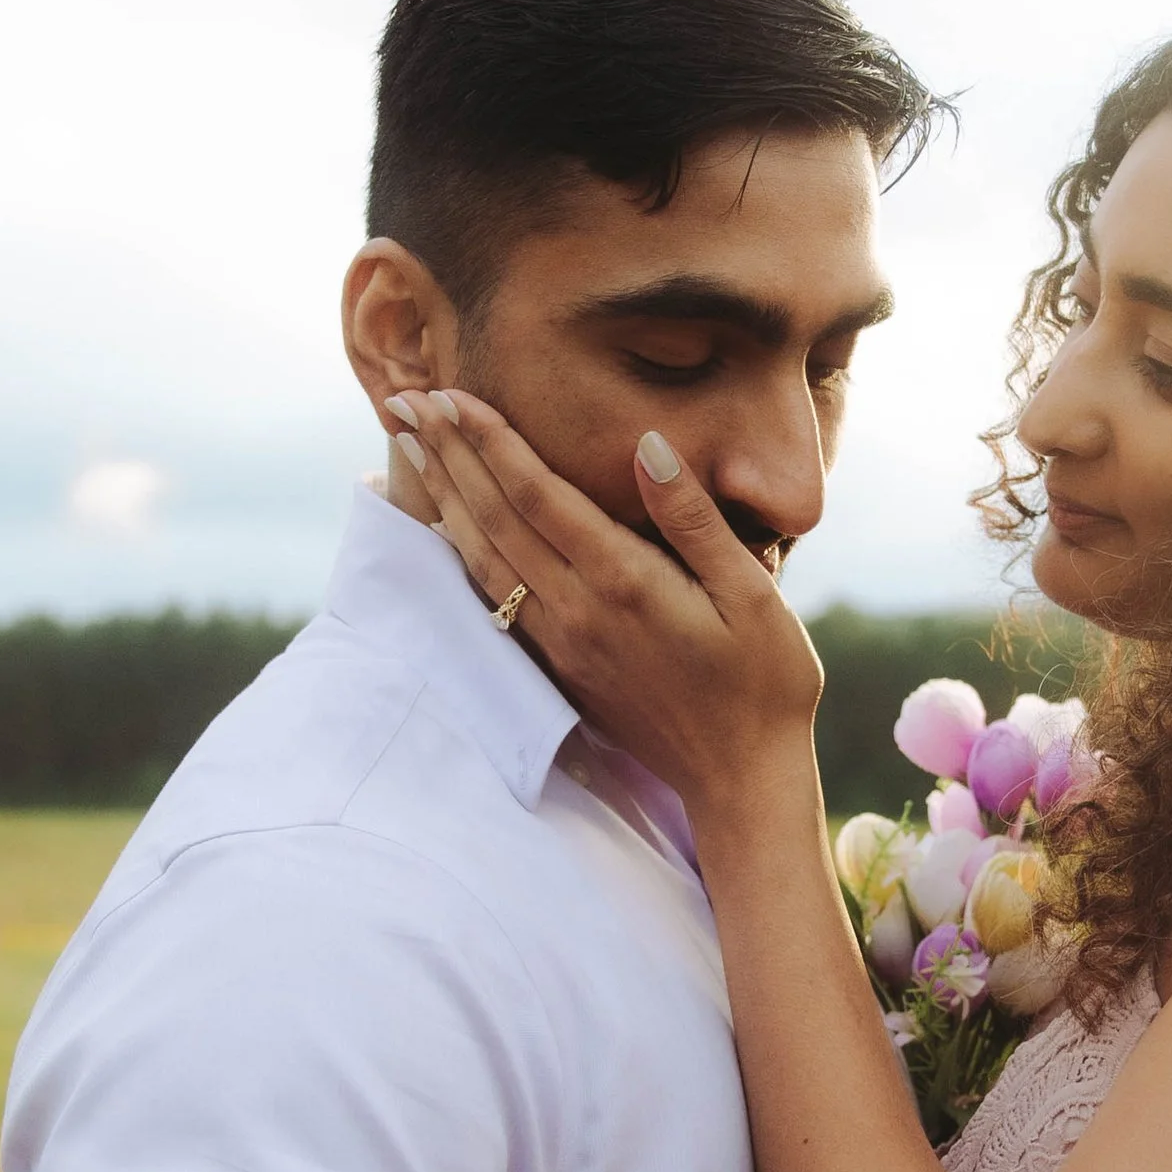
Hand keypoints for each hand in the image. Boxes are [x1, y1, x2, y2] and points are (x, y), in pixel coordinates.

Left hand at [387, 388, 823, 818]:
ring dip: (444, 496)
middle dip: (449, 454)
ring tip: (411, 446)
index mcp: (624, 583)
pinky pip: (494, 596)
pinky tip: (447, 521)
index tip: (451, 394)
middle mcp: (578, 611)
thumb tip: (648, 445)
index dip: (490, 440)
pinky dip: (462, 549)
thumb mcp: (753, 593)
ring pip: (483, 557)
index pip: (537, 495)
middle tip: (406, 399)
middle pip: (495, 518)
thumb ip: (694, 518)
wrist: (741, 777)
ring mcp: (562, 642)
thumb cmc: (765, 680)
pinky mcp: (559, 665)